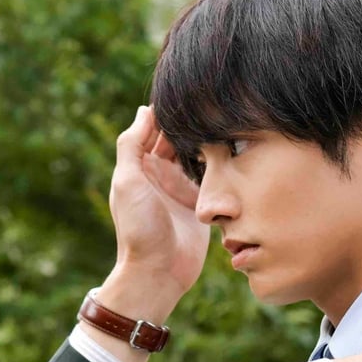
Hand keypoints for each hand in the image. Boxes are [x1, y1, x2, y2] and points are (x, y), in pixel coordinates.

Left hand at [107, 106, 209, 301]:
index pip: (153, 129)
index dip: (167, 111)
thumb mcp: (128, 181)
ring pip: (197, 155)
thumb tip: (144, 111)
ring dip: (208, 140)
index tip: (187, 90)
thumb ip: (131, 145)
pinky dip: (220, 163)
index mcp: (139, 166)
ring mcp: (181, 188)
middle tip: (214, 102)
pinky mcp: (201, 202)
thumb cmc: (138, 228)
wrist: (158, 271)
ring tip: (226, 119)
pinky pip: (212, 176)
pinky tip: (234, 147)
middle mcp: (161, 174)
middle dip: (192, 123)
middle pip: (177, 139)